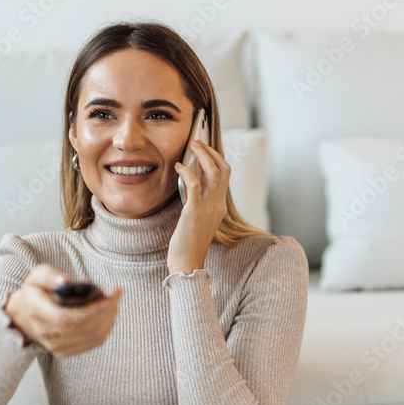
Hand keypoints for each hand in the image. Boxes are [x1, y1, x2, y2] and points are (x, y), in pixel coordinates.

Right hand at [3, 264, 122, 357]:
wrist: (22, 317)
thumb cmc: (34, 292)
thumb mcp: (37, 276)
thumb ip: (50, 276)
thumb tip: (66, 281)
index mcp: (37, 311)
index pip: (66, 318)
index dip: (90, 311)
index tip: (106, 299)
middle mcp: (45, 332)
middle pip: (83, 327)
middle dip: (105, 311)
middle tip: (115, 295)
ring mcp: (54, 345)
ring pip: (91, 336)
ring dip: (108, 319)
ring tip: (114, 302)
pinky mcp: (63, 351)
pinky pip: (92, 343)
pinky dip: (105, 328)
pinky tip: (109, 315)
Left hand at [169, 138, 229, 274]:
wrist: (187, 263)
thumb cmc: (188, 244)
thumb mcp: (199, 220)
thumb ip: (199, 203)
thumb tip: (190, 182)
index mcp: (220, 207)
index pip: (225, 175)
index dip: (216, 158)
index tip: (204, 149)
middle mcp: (218, 205)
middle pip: (224, 169)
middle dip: (211, 151)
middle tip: (197, 141)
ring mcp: (208, 208)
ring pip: (214, 173)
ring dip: (203, 155)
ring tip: (191, 146)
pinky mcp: (194, 212)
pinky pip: (195, 185)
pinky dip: (187, 171)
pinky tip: (178, 166)